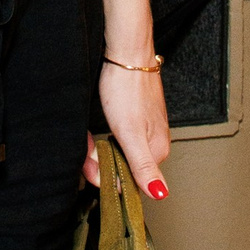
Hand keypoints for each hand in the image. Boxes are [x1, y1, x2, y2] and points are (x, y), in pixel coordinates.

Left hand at [88, 59, 169, 200]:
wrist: (126, 54)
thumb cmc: (126, 89)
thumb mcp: (130, 134)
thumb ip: (143, 167)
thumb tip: (161, 194)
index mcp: (158, 150)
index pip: (134, 182)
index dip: (110, 179)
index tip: (94, 169)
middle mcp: (156, 142)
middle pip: (126, 167)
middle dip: (104, 164)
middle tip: (88, 152)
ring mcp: (147, 129)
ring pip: (121, 152)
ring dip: (103, 151)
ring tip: (92, 141)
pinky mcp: (138, 118)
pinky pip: (120, 139)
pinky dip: (107, 139)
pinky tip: (100, 132)